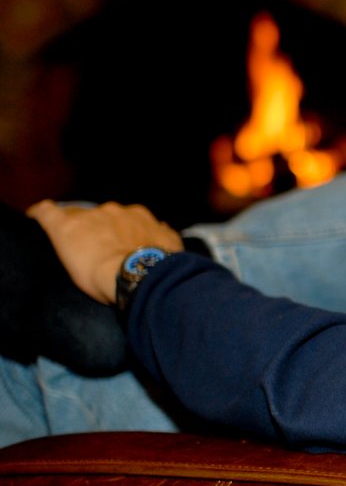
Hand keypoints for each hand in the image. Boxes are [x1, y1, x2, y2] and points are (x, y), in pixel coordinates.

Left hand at [27, 201, 183, 304]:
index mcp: (138, 216)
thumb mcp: (170, 248)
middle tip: (93, 247)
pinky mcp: (64, 226)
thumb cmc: (156, 265)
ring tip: (69, 242)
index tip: (112, 241)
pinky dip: (40, 215)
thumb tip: (166, 229)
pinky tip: (35, 218)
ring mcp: (90, 216)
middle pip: (100, 215)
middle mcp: (115, 211)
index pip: (124, 217)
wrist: (137, 274)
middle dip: (96, 228)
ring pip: (76, 215)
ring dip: (75, 228)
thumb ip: (167, 236)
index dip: (116, 229)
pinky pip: (46, 212)